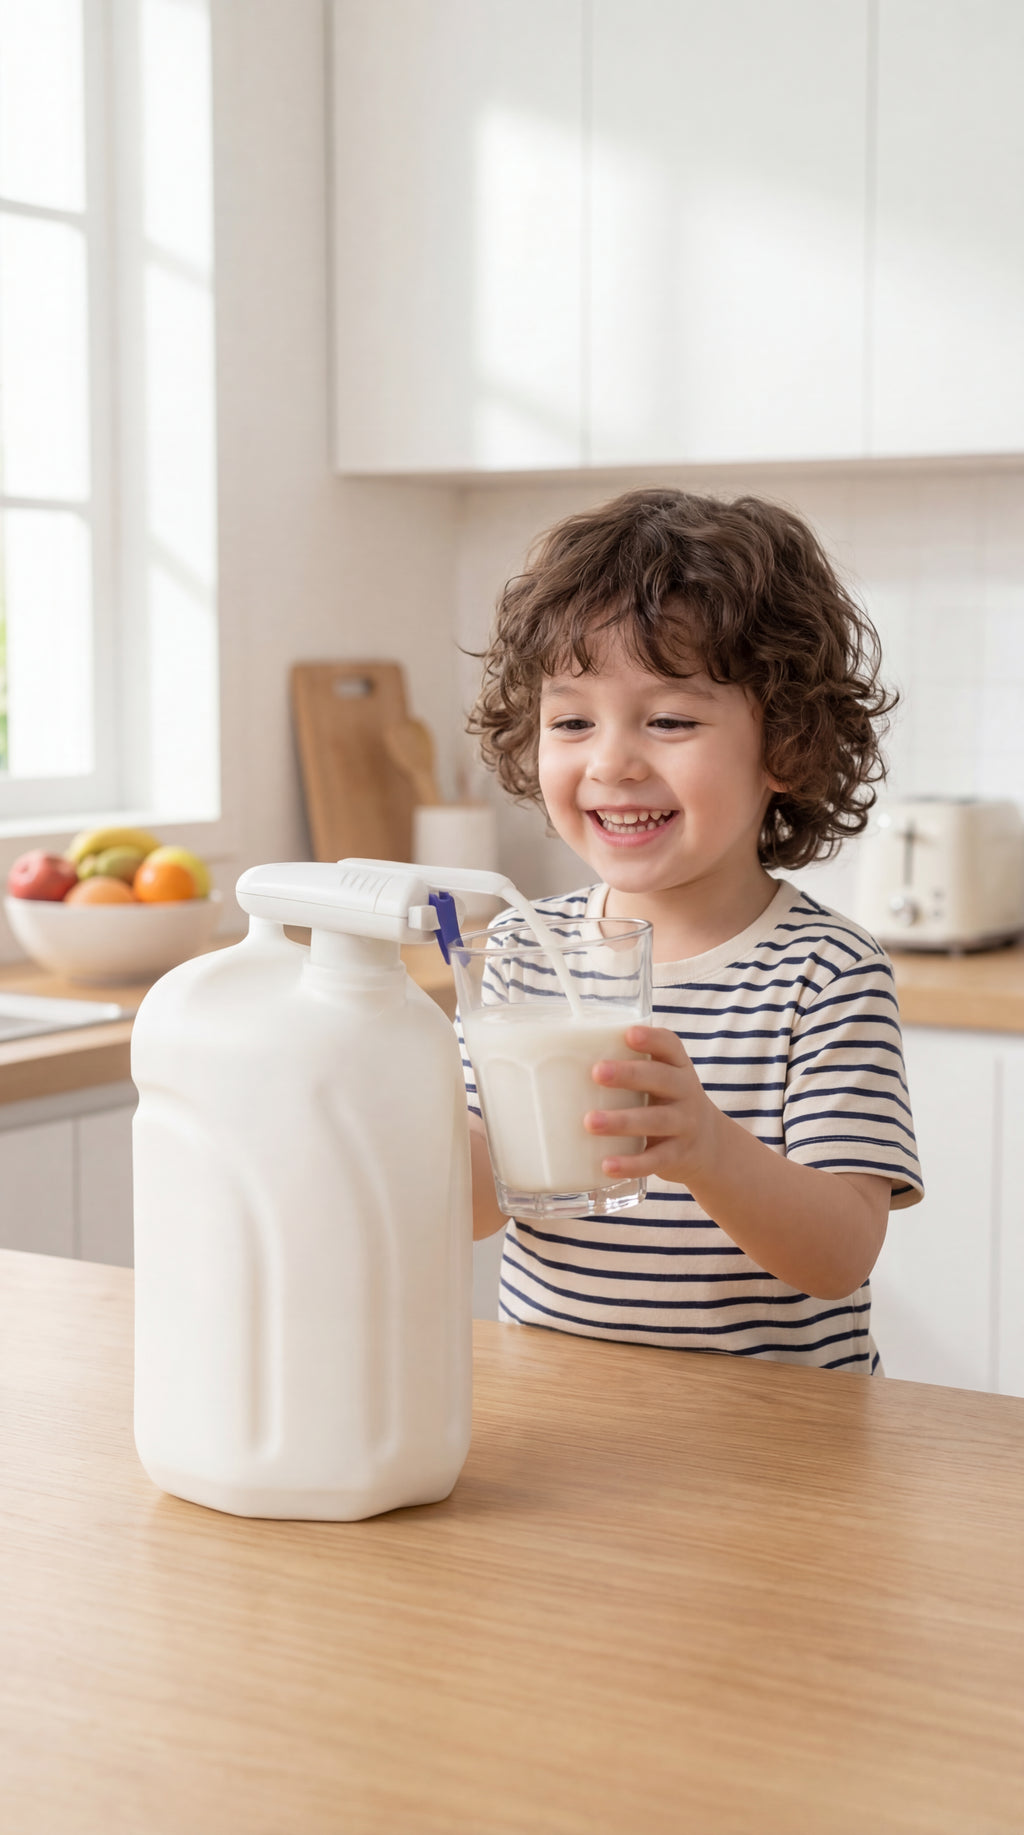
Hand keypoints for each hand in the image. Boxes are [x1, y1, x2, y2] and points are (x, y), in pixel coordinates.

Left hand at [585, 1025, 721, 1186]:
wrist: (708, 1146)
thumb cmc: (665, 1103)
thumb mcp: (660, 1081)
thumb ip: (628, 1069)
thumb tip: (558, 1062)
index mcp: (678, 1067)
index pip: (670, 1046)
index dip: (652, 1039)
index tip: (628, 1034)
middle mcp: (686, 1092)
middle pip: (661, 1079)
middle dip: (629, 1075)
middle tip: (596, 1072)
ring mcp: (684, 1125)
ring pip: (655, 1120)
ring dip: (621, 1121)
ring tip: (589, 1122)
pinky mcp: (678, 1155)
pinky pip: (655, 1160)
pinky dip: (632, 1164)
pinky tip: (607, 1165)